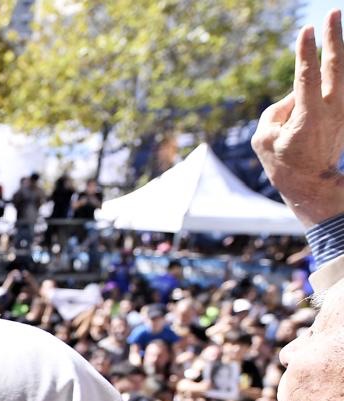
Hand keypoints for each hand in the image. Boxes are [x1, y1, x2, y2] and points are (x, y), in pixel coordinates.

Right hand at [252, 15, 343, 226]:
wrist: (312, 184)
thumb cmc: (282, 162)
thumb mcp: (264, 138)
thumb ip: (277, 110)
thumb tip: (295, 93)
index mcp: (311, 116)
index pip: (309, 76)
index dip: (307, 52)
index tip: (307, 30)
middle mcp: (333, 109)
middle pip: (338, 66)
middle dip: (335, 38)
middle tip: (334, 13)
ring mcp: (343, 110)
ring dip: (342, 47)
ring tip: (337, 26)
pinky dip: (342, 66)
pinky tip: (338, 53)